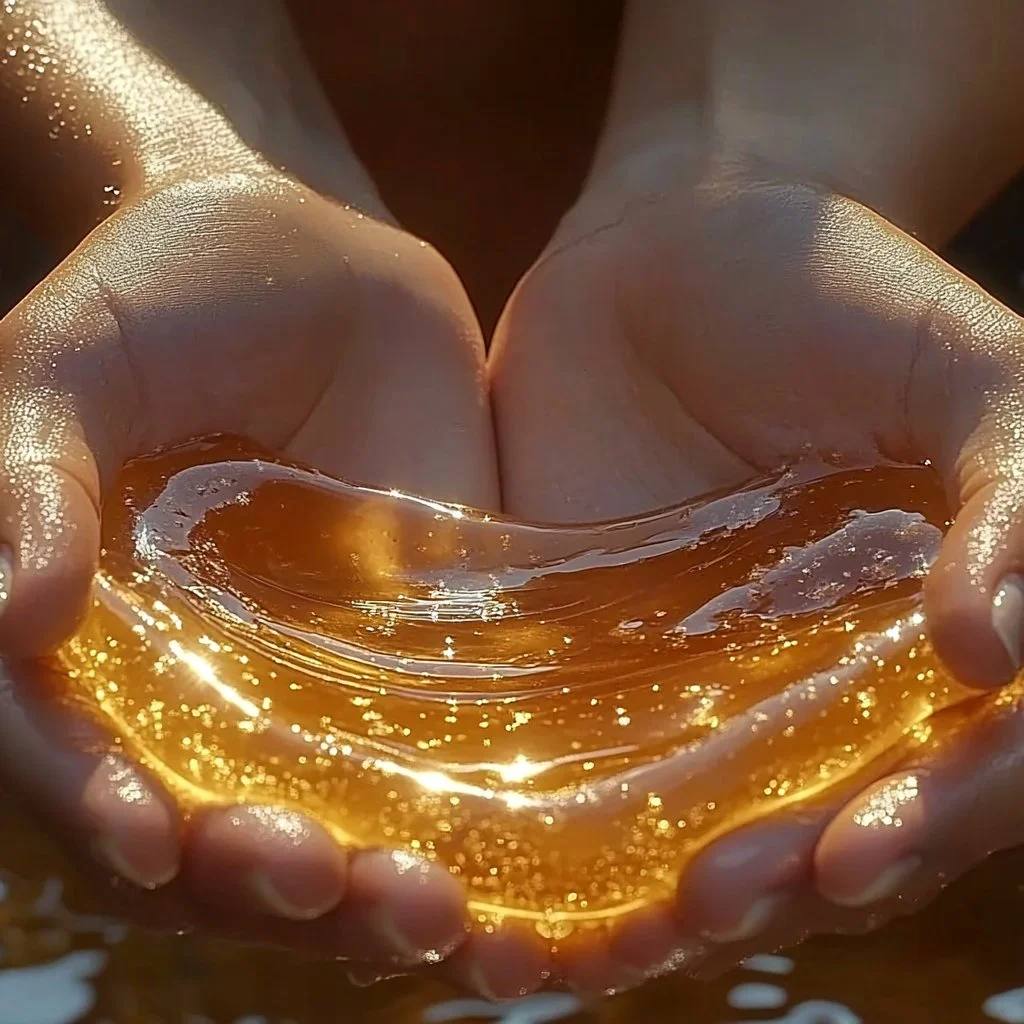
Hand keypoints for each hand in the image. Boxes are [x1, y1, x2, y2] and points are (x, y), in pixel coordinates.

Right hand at [0, 169, 498, 974]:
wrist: (312, 248)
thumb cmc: (168, 287)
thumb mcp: (74, 357)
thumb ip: (30, 475)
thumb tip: (11, 621)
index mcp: (101, 630)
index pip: (86, 760)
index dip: (107, 814)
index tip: (155, 844)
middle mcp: (208, 676)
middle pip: (218, 826)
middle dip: (262, 878)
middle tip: (325, 889)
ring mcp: (322, 670)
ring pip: (339, 817)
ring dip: (373, 887)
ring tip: (430, 913)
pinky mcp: (425, 643)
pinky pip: (443, 752)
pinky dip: (470, 822)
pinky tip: (510, 869)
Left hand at [488, 153, 1023, 991]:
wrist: (669, 239)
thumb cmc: (829, 285)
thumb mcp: (956, 361)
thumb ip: (1015, 487)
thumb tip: (1002, 654)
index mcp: (917, 636)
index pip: (944, 771)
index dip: (917, 826)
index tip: (854, 853)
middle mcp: (804, 684)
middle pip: (803, 829)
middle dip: (765, 881)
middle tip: (713, 902)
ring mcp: (682, 681)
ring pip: (675, 829)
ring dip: (639, 902)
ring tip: (590, 943)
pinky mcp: (568, 656)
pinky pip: (555, 767)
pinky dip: (532, 843)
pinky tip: (495, 889)